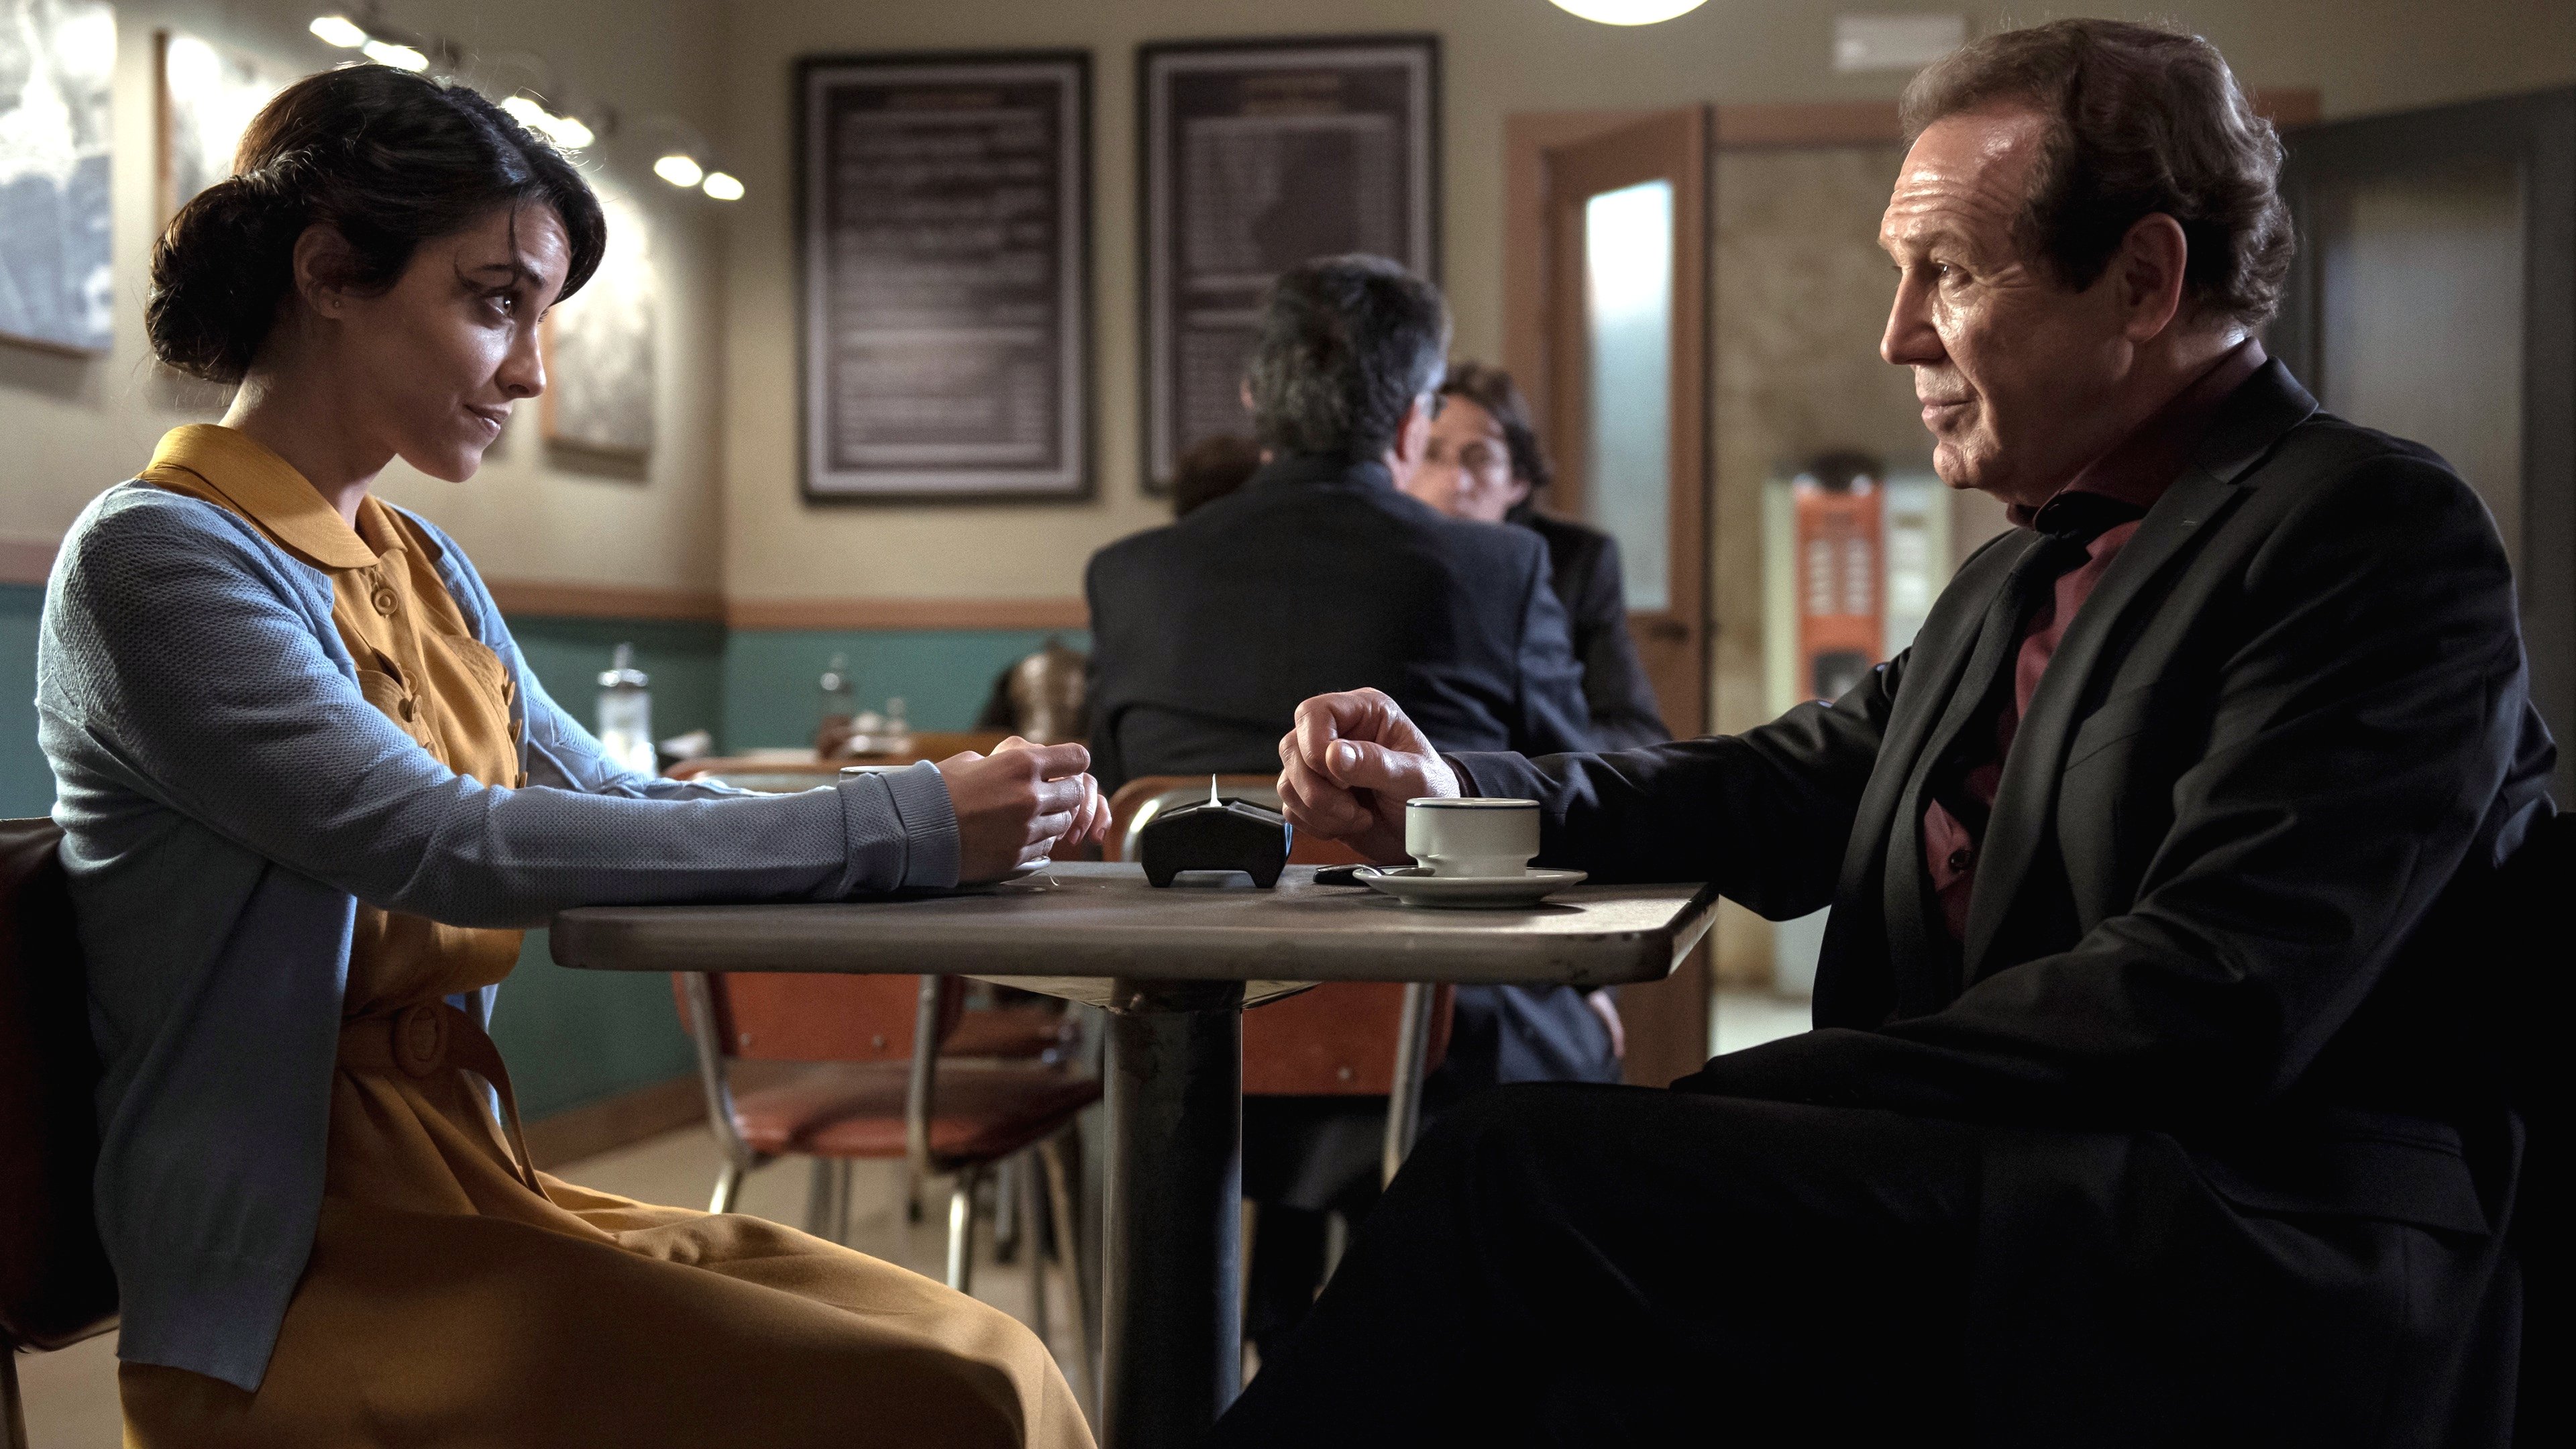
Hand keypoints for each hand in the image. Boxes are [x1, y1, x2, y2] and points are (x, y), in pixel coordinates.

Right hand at [936, 737, 1109, 882]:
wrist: (913, 830)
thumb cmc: (937, 791)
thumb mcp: (973, 760)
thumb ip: (1008, 760)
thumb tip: (1027, 758)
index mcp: (1021, 764)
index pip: (1077, 758)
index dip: (1072, 762)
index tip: (1065, 767)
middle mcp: (1031, 797)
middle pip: (1075, 793)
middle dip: (1063, 792)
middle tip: (1043, 794)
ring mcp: (1027, 829)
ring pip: (1063, 823)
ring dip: (1051, 818)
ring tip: (1025, 816)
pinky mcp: (1018, 856)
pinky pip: (1045, 848)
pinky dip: (1038, 840)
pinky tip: (1016, 835)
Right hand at [1274, 688, 1459, 863]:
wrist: (1427, 832)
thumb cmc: (1430, 793)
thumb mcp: (1414, 776)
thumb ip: (1376, 763)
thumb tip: (1334, 755)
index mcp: (1364, 712)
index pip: (1314, 713)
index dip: (1315, 745)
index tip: (1340, 777)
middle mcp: (1337, 733)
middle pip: (1292, 747)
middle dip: (1317, 787)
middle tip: (1351, 806)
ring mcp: (1322, 766)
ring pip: (1288, 782)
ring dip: (1319, 810)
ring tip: (1357, 817)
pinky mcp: (1314, 795)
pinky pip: (1291, 808)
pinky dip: (1316, 824)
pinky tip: (1347, 825)